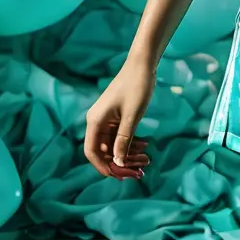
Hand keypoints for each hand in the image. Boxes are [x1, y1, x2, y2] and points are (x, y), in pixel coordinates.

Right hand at [84, 58, 155, 179]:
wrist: (143, 64)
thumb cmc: (136, 86)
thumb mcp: (132, 116)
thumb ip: (123, 140)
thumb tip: (117, 162)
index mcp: (95, 121)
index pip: (92, 152)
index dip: (103, 166)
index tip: (119, 176)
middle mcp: (97, 121)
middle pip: (104, 150)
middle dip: (121, 162)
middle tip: (139, 171)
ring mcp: (107, 119)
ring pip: (114, 144)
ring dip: (128, 153)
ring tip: (147, 161)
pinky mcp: (116, 116)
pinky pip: (120, 135)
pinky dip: (131, 142)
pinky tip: (145, 146)